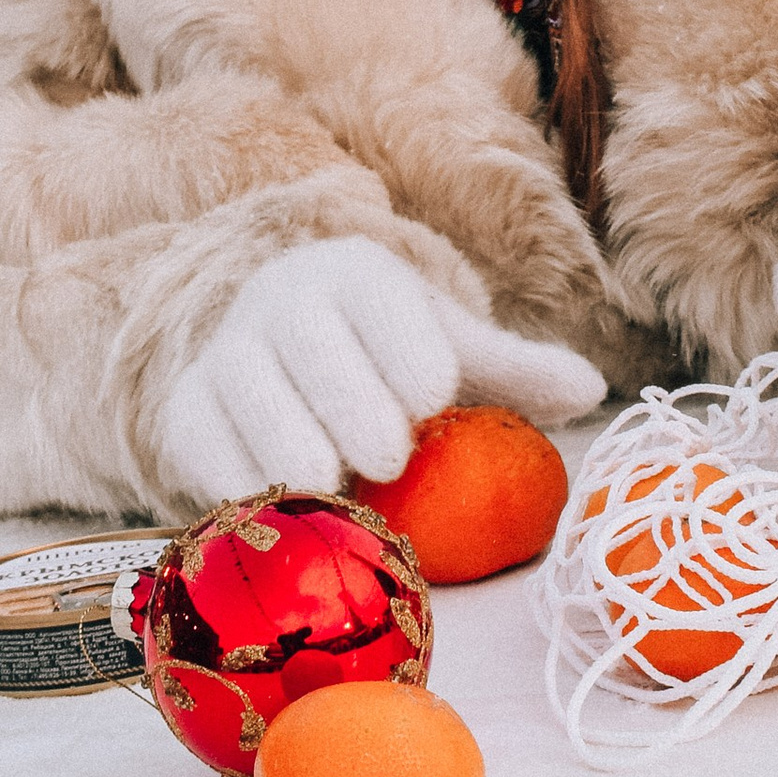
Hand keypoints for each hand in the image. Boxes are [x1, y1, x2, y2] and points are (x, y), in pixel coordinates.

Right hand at [159, 234, 604, 500]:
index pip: (390, 316)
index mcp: (356, 273)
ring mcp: (228, 358)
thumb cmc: (380, 354)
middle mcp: (282, 301)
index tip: (430, 400)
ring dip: (311, 466)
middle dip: (365, 422)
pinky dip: (258, 495)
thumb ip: (514, 369)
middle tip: (387, 457)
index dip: (415, 364)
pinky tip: (290, 503)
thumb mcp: (448, 348)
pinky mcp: (187, 415)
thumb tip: (590, 391)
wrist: (271, 350)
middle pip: (329, 371)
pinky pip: (217, 464)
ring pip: (269, 423)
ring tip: (340, 482)